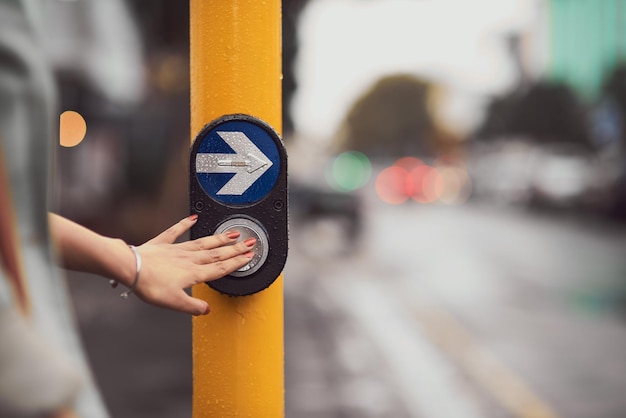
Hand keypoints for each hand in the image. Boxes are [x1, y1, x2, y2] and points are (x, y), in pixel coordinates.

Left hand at [127, 215, 254, 314]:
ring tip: (233, 233)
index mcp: (194, 273)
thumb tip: (206, 309)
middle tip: (250, 242)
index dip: (237, 262)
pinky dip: (185, 224)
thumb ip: (193, 306)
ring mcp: (177, 250)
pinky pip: (176, 231)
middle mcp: (189, 259)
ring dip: (219, 238)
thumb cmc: (150, 285)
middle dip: (235, 248)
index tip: (249, 256)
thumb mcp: (174, 303)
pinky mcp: (162, 244)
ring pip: (203, 243)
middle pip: (217, 253)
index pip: (221, 268)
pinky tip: (193, 218)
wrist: (131, 268)